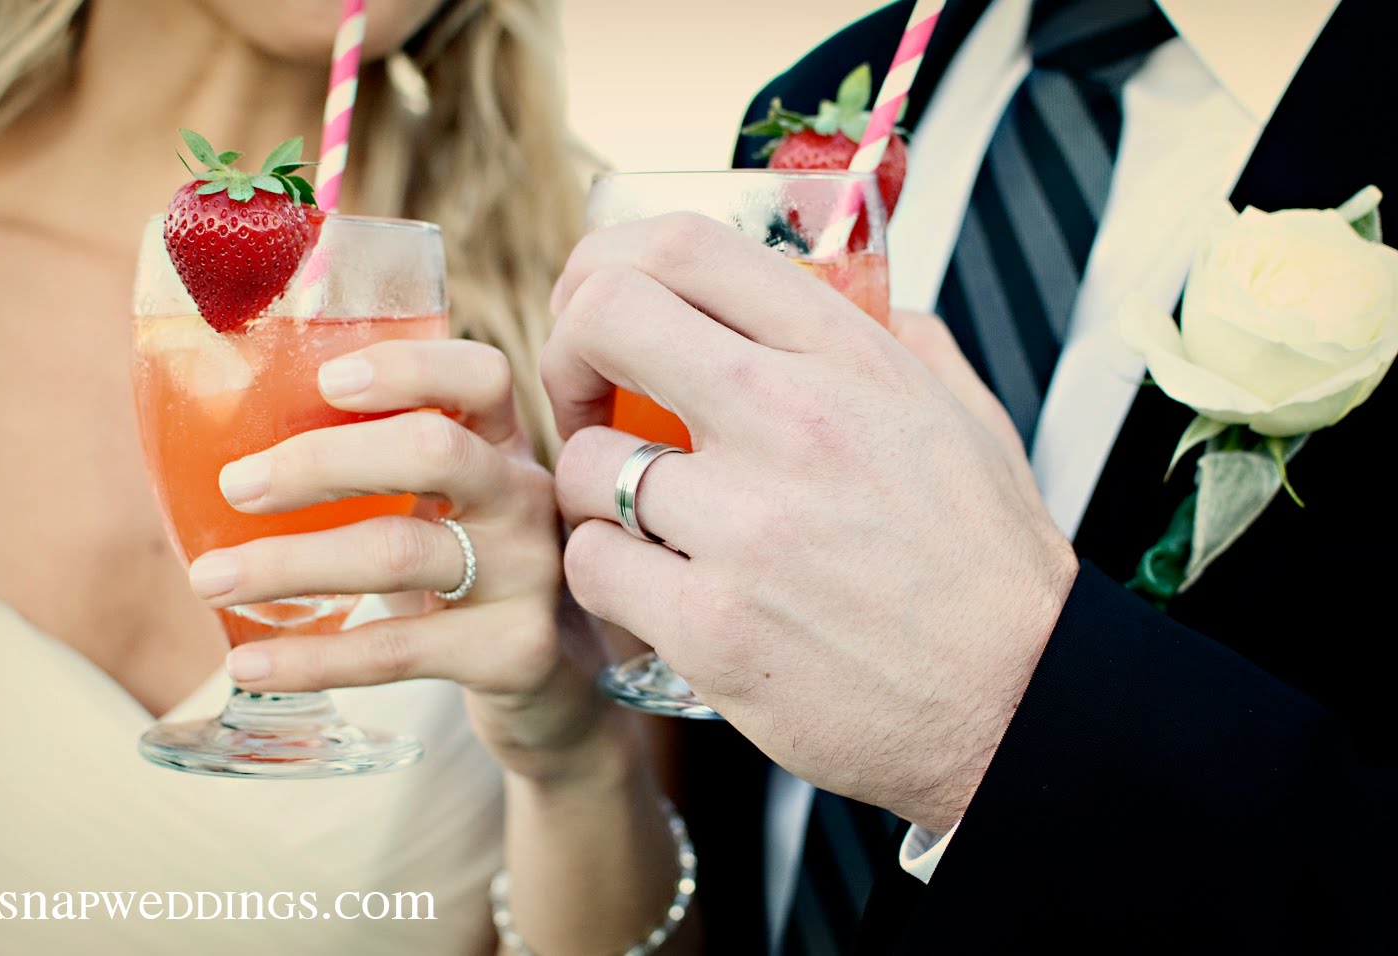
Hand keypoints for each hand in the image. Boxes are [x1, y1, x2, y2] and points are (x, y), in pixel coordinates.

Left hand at [187, 339, 610, 779]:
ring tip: (210, 580)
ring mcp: (529, 573)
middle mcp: (526, 496)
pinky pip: (400, 649)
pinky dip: (314, 658)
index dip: (409, 366)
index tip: (326, 379)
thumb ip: (381, 468)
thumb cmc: (470, 571)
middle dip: (320, 462)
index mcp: (502, 444)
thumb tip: (220, 443)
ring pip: (401, 552)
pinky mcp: (517, 650)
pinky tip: (250, 664)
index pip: (481, 375)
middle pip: (433, 451)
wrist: (555, 681)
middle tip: (235, 486)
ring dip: (291, 564)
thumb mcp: (450, 504)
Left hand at [543, 214, 1077, 829]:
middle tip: (585, 400)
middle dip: (567, 354)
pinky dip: (606, 573)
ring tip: (637, 517)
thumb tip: (830, 285)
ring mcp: (748, 527)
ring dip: (590, 486)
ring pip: (585, 462)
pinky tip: (650, 587)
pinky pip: (593, 565)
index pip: (688, 246)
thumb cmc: (987, 561)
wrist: (1018, 700)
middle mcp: (792, 423)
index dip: (609, 263)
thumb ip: (894, 335)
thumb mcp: (963, 413)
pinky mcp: (714, 627)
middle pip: (606, 319)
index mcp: (848, 360)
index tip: (599, 308)